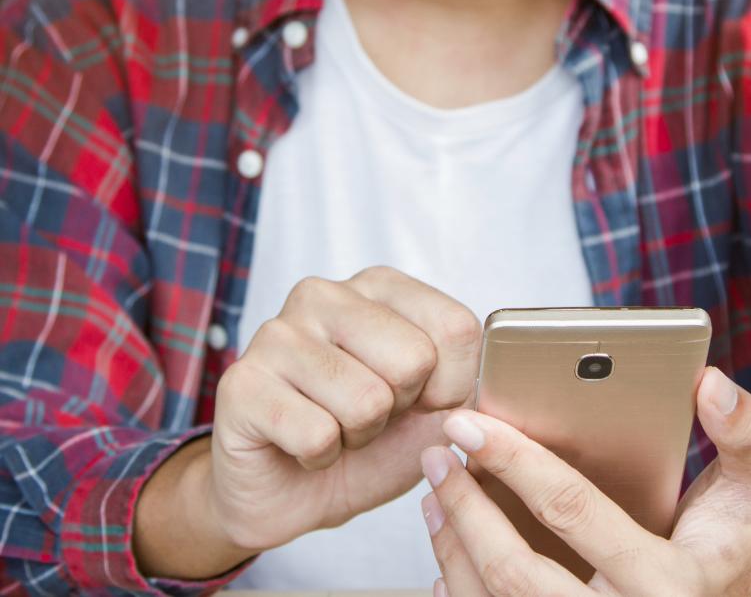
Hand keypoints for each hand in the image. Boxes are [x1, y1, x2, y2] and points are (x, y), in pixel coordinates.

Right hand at [197, 268, 479, 566]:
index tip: (418, 399)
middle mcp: (325, 293)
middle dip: (398, 411)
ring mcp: (277, 331)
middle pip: (414, 359)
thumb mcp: (430, 412)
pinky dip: (318, 457)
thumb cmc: (362, 441)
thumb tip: (482, 384)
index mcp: (378, 287)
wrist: (285, 490)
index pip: (456, 327)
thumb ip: (463, 387)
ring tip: (332, 426)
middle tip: (366, 415)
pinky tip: (299, 443)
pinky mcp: (241, 381)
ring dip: (357, 437)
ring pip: (367, 401)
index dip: (449, 387)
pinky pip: (318, 434)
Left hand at [420, 367, 750, 595]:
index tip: (466, 422)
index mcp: (666, 584)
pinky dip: (459, 592)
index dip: (511, 459)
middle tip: (436, 456)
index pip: (570, 509)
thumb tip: (709, 383)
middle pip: (514, 571)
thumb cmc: (729, 552)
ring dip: (451, 547)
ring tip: (435, 496)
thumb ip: (742, 438)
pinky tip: (449, 556)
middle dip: (463, 506)